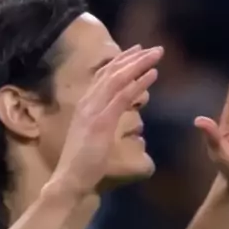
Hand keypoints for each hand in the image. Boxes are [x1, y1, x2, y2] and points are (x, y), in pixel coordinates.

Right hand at [50, 45, 162, 196]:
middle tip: (154, 48)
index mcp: (85, 104)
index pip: (104, 75)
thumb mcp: (93, 137)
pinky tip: (153, 74)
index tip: (138, 51)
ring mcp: (93, 111)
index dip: (122, 61)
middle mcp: (88, 102)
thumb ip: (103, 122)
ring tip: (158, 54)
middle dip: (134, 57)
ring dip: (140, 64)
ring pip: (119, 79)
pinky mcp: (101, 122)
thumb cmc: (83, 164)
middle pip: (113, 71)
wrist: (70, 180)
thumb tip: (115, 116)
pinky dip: (138, 83)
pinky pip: (122, 96)